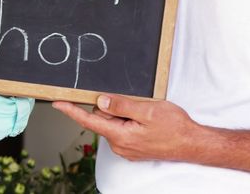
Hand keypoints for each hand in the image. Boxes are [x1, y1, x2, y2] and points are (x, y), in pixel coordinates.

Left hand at [52, 95, 204, 161]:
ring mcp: (127, 148)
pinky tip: (147, 121)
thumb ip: (122, 105)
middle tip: (137, 104)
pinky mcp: (133, 147)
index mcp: (120, 136)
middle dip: (114, 107)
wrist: (192, 144)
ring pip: (115, 123)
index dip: (71, 110)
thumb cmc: (175, 127)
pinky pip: (124, 129)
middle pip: (104, 119)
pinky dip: (131, 120)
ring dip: (125, 114)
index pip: (89, 120)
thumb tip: (100, 102)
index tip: (57, 103)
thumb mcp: (148, 110)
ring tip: (147, 114)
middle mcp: (120, 145)